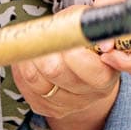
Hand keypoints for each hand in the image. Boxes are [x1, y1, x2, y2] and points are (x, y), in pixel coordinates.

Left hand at [6, 0, 130, 129]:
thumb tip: (75, 27)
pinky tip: (32, 58)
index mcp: (107, 75)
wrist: (82, 69)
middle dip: (47, 49)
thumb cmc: (87, 42)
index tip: (66, 37)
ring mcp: (65, 105)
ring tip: (39, 46)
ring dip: (31, 56)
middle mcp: (89, 96)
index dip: (73, 51)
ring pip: (35, 78)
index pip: (89, 69)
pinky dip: (23, 67)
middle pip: (56, 71)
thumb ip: (86, 22)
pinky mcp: (44, 107)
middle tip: (48, 38)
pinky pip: (24, 85)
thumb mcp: (91, 24)